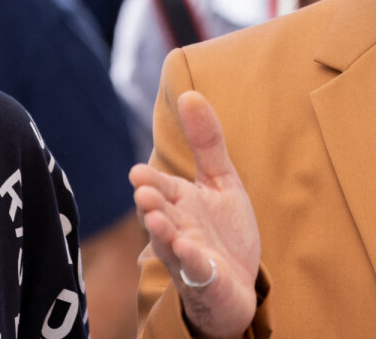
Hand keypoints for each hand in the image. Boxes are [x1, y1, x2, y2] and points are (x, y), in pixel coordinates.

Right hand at [130, 92, 259, 338]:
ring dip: (162, 233)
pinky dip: (192, 262)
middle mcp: (177, 228)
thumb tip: (189, 93)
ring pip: (170, 243)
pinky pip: (196, 271)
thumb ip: (207, 141)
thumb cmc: (222, 228)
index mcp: (179, 203)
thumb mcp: (220, 179)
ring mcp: (188, 256)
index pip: (162, 188)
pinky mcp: (204, 279)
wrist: (237, 282)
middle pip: (160, 215)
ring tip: (156, 219)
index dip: (152, 182)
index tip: (138, 173)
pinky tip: (192, 253)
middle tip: (142, 191)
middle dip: (150, 205)